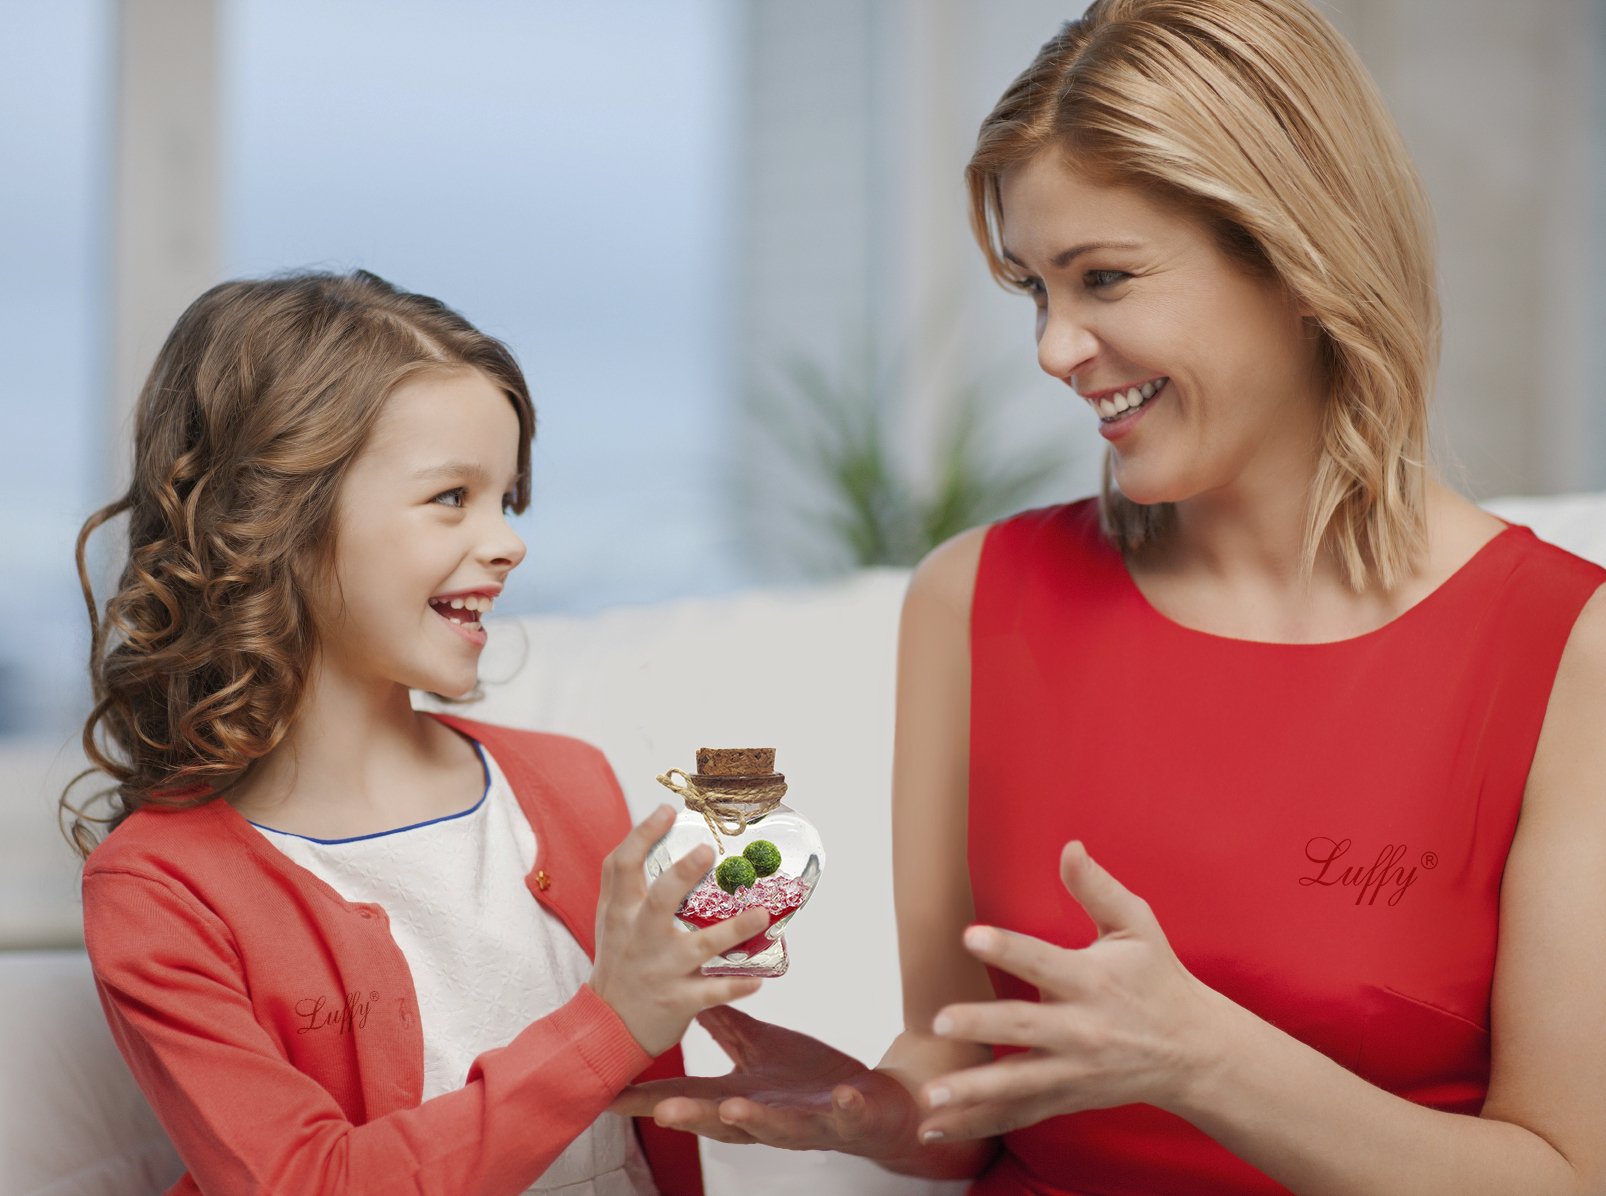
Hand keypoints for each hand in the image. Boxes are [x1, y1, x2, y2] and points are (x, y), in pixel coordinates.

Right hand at [589, 806, 771, 1056]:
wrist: (608, 1026)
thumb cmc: (618, 962)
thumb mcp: (609, 919)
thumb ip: (623, 881)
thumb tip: (650, 831)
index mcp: (621, 914)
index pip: (621, 867)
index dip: (642, 835)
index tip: (666, 811)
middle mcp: (640, 938)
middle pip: (659, 901)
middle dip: (682, 874)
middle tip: (706, 851)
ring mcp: (661, 970)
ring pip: (699, 946)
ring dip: (733, 929)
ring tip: (761, 913)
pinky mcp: (679, 1001)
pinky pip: (711, 992)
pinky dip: (734, 987)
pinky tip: (757, 980)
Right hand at [611, 1005, 920, 1157]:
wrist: (873, 1105)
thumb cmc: (811, 1079)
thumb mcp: (760, 1048)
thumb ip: (723, 1028)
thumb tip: (685, 999)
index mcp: (740, 1097)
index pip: (686, 1097)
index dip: (648, 1099)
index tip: (609, 1097)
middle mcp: (766, 1116)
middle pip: (721, 1120)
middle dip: (693, 1116)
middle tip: (662, 1112)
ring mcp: (806, 1121)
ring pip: (774, 1126)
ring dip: (752, 1120)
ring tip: (732, 1108)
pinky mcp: (845, 1117)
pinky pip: (844, 1115)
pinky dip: (842, 1107)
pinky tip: (841, 1096)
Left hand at [916, 841, 1227, 1142]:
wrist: (1195, 1051)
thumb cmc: (1158, 980)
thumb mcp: (1137, 927)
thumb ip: (1098, 888)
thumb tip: (1069, 846)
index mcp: (1093, 980)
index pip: (1044, 961)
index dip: (1008, 947)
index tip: (970, 934)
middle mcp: (1082, 1028)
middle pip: (1025, 1026)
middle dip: (982, 1025)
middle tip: (940, 1022)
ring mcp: (1074, 1069)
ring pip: (1018, 1082)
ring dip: (973, 1090)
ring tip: (931, 1095)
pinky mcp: (1067, 1097)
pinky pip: (1017, 1115)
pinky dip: (977, 1124)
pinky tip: (933, 1131)